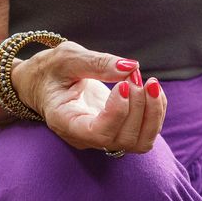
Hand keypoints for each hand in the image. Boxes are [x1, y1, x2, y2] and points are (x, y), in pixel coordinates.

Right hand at [9, 40, 166, 153]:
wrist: (45, 83)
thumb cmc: (51, 70)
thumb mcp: (67, 58)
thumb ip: (97, 63)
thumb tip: (131, 66)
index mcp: (65, 121)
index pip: (97, 133)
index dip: (118, 112)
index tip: (125, 84)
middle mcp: (85, 137)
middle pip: (122, 139)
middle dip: (139, 106)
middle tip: (134, 75)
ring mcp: (103, 138)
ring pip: (139, 143)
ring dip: (153, 113)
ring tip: (150, 82)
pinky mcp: (118, 133)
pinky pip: (146, 134)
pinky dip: (156, 112)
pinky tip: (151, 90)